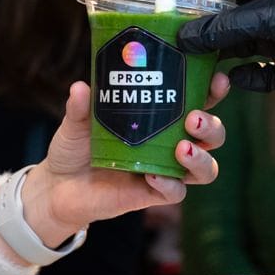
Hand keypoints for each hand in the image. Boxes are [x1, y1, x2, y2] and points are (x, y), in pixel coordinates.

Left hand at [17, 77, 227, 247]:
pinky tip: (154, 176)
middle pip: (211, 137)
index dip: (212, 92)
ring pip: (205, 168)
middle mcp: (168, 144)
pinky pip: (175, 193)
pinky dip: (169, 184)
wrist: (58, 186)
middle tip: (193, 118)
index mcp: (159, 119)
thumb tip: (81, 87)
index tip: (217, 79)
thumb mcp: (76, 123)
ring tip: (183, 148)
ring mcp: (164, 170)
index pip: (196, 102)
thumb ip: (81, 106)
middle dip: (211, 126)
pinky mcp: (151, 195)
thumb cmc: (75, 148)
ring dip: (201, 158)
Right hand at [177, 0, 274, 102]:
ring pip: (236, 50)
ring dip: (213, 61)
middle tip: (161, 45)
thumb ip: (236, 26)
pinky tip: (228, 87)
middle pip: (223, 19)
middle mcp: (273, 12)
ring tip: (184, 70)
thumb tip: (186, 36)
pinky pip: (261, 78)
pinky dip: (244, 82)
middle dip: (195, 30)